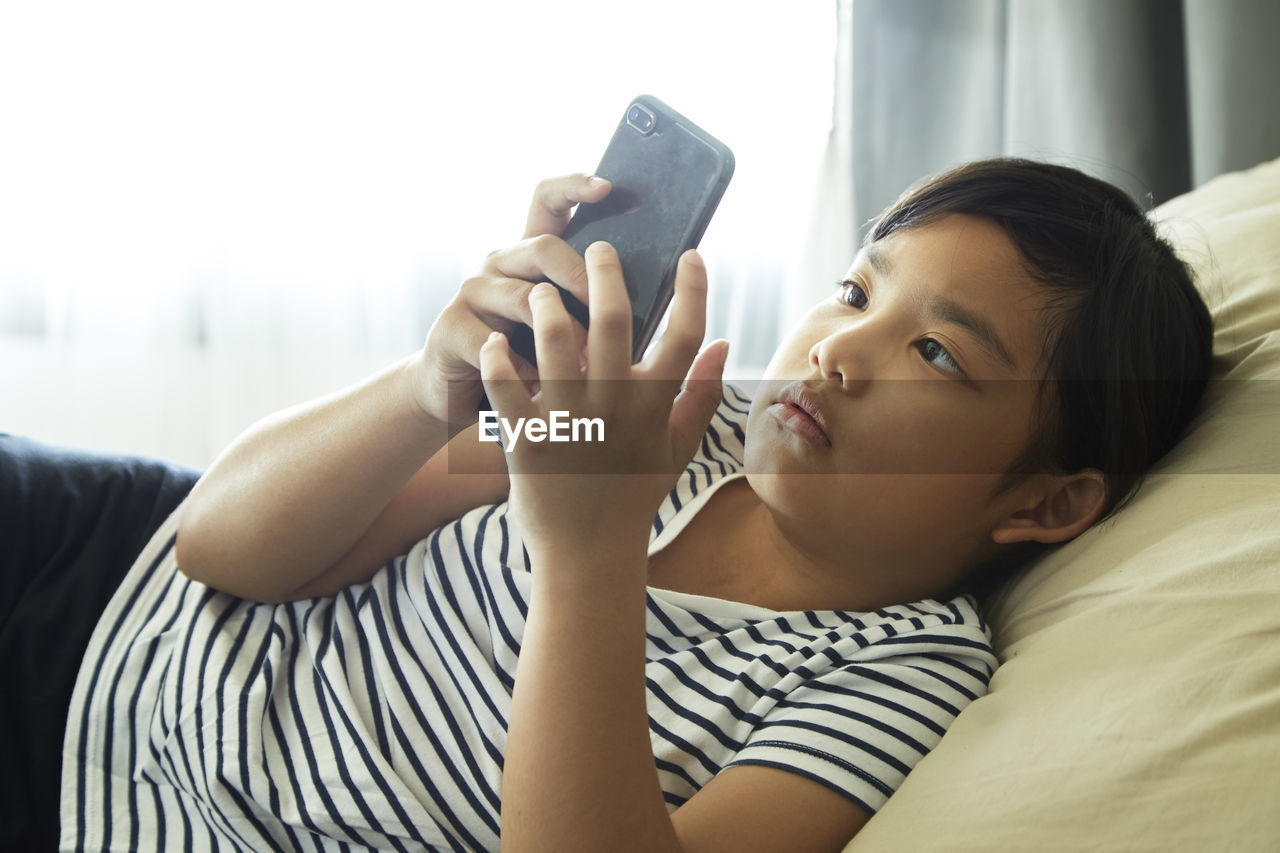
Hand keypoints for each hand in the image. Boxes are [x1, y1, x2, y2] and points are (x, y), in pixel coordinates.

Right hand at [413, 174, 611, 425]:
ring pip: (523, 298)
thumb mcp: (559, 322)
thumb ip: (590, 305)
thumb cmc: (524, 355)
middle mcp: (500, 262)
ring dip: (562, 333)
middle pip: (543, 247)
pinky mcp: (451, 328)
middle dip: (583, 277)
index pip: (547, 201)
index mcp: (531, 254)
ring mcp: (473, 292)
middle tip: (612, 314)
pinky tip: (541, 388)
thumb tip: (655, 301)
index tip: (606, 186)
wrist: (461, 389)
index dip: (574, 187)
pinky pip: (494, 345)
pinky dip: (522, 370)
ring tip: (591, 364)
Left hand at [480, 241, 727, 564]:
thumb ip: (703, 395)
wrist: (588, 553)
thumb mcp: (678, 449)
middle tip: (599, 248)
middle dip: (606, 273)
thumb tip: (726, 345)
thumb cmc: (634, 496)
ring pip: (554, 341)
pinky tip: (496, 341)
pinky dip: (497, 359)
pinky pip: (505, 386)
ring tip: (541, 289)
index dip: (693, 289)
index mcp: (656, 406)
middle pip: (614, 320)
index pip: (687, 335)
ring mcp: (570, 422)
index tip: (690, 255)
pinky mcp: (526, 440)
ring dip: (545, 304)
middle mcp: (616, 408)